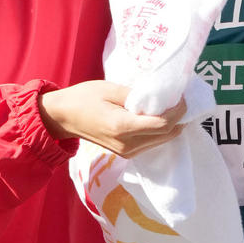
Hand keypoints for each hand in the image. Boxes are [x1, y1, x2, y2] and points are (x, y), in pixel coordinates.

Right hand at [39, 80, 187, 156]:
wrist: (62, 117)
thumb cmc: (83, 98)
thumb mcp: (110, 89)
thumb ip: (137, 95)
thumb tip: (162, 97)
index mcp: (122, 127)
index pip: (162, 124)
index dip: (178, 111)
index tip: (182, 96)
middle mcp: (127, 144)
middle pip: (166, 134)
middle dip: (179, 118)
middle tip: (181, 100)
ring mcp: (127, 152)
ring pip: (162, 141)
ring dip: (172, 125)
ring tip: (173, 106)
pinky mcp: (126, 153)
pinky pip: (152, 143)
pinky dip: (160, 131)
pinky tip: (160, 117)